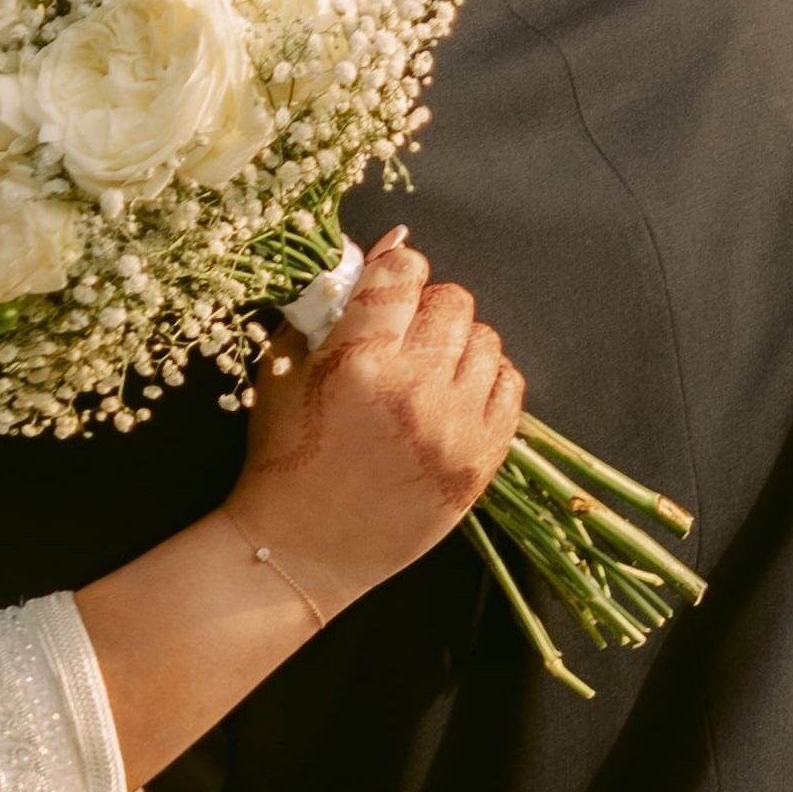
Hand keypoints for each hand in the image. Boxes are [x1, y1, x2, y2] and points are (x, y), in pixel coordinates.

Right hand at [225, 232, 523, 621]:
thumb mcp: (283, 368)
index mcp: (356, 363)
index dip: (395, 270)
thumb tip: (388, 242)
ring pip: (486, 340)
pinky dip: (484, 380)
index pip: (404, 273)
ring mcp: (453, 430)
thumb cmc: (283, 454)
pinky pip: (509, 388)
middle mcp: (412, 392)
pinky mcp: (479, 463)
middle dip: (427, 306)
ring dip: (456, 344)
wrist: (300, 548)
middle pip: (453, 301)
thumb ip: (329, 302)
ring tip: (426, 369)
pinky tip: (452, 395)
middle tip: (402, 335)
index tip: (387, 287)